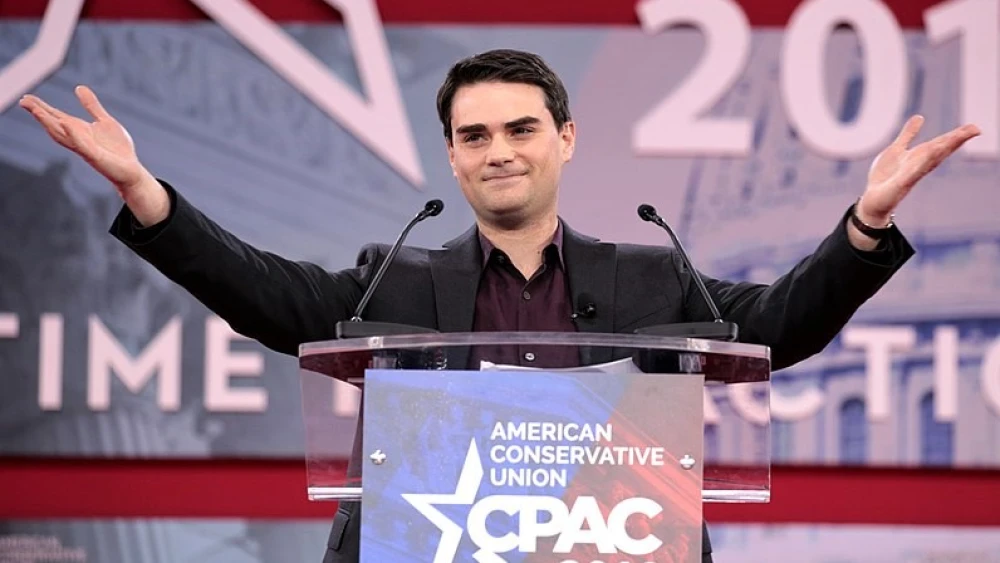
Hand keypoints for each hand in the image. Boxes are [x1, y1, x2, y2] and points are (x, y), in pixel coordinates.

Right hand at [20, 85, 168, 225]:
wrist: (132, 170)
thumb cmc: (117, 148)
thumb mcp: (104, 121)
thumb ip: (92, 106)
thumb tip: (79, 87)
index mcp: (79, 130)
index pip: (56, 117)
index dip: (41, 108)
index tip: (26, 98)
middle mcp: (78, 139)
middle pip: (54, 125)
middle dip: (39, 114)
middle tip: (23, 101)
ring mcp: (85, 149)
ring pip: (63, 135)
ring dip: (49, 123)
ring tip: (37, 111)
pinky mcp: (96, 157)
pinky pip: (83, 145)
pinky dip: (74, 135)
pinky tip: (67, 124)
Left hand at [857, 115, 980, 224]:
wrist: (872, 200)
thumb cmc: (885, 176)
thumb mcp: (897, 150)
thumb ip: (908, 134)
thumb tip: (920, 116)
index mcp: (920, 157)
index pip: (941, 144)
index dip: (957, 136)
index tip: (974, 128)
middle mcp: (919, 166)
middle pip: (940, 151)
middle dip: (956, 140)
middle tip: (975, 130)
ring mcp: (911, 176)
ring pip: (930, 161)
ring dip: (943, 150)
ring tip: (957, 138)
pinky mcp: (900, 185)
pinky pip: (911, 174)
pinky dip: (920, 165)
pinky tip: (928, 155)